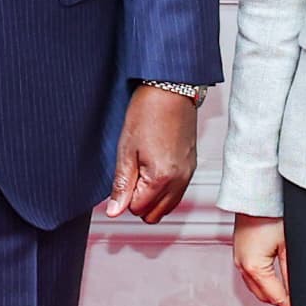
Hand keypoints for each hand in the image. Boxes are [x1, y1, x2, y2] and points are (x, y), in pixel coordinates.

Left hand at [99, 86, 197, 222]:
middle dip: (139, 203)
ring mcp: (188, 175)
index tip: (123, 178)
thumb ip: (121, 185)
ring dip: (152, 198)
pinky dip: (164, 189)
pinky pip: (177, 193)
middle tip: (130, 178)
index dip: (125, 198)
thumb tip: (114, 211)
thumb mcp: (126, 150)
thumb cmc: (148, 113)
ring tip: (142, 172)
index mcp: (161, 179)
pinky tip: (154, 169)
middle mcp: (179, 181)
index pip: (138, 210)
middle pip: (154, 215)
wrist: (171, 90)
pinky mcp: (191, 167)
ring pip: (167, 207)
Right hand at [231, 214, 290, 305]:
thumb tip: (298, 290)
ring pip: (255, 287)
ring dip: (270, 291)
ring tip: (288, 291)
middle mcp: (242, 266)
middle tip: (297, 302)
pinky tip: (274, 277)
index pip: (275, 297)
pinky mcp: (239, 252)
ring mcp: (238, 259)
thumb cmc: (270, 213)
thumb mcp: (288, 246)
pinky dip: (262, 281)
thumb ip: (291, 273)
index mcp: (254, 267)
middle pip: (263, 296)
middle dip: (279, 300)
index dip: (290, 305)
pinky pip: (250, 275)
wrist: (255, 193)